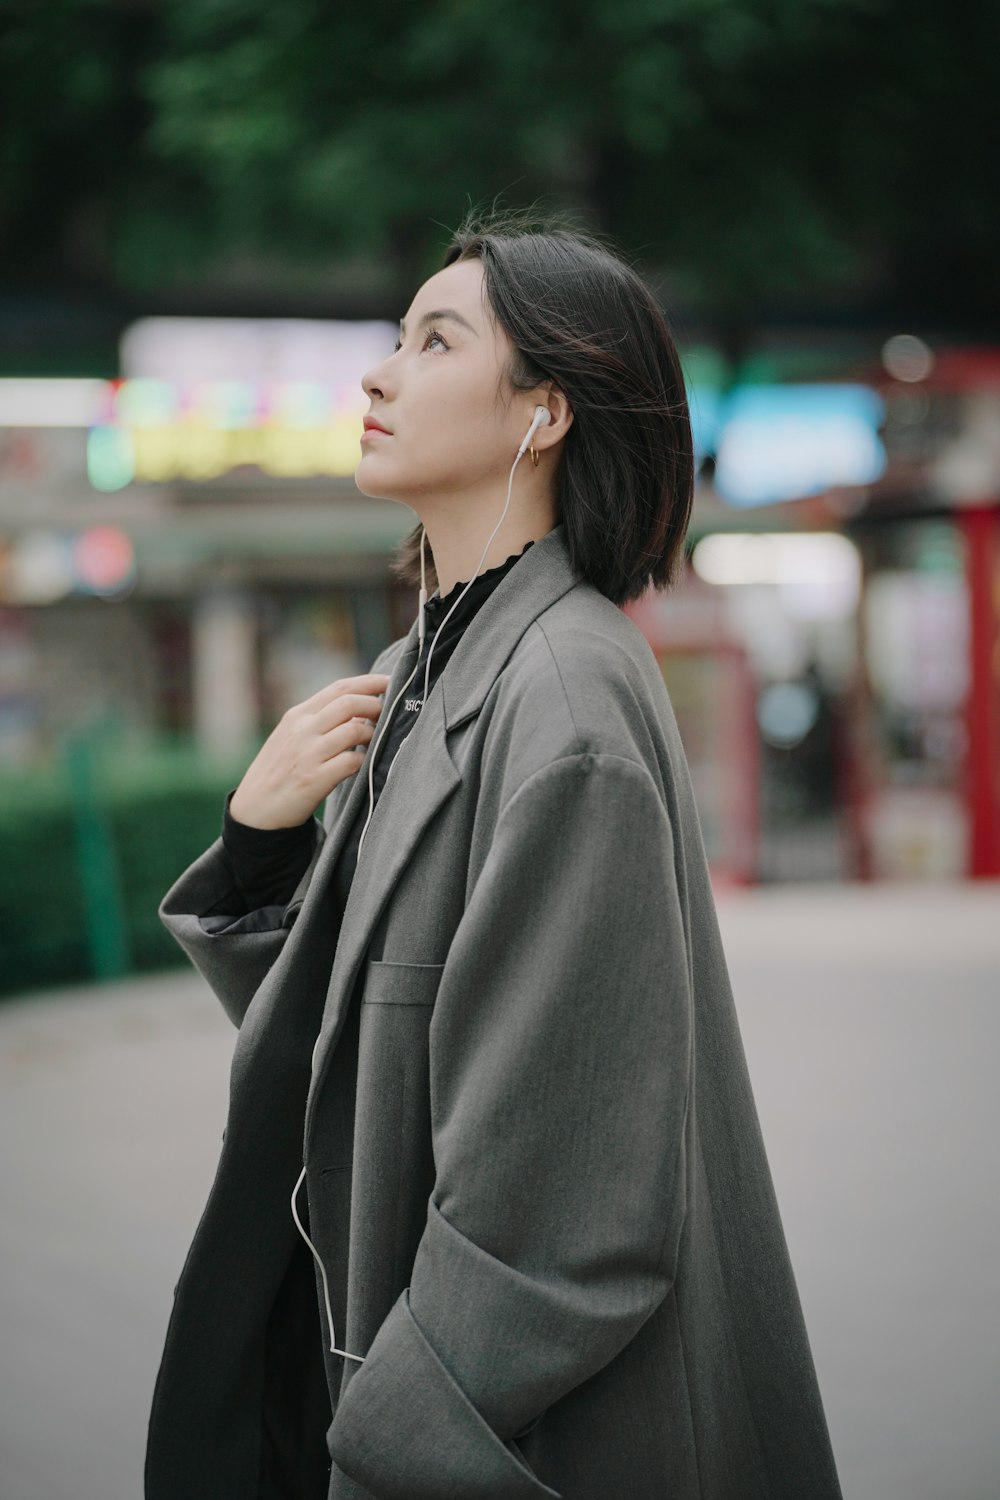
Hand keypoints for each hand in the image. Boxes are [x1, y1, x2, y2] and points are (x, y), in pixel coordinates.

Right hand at [228, 673, 391, 829]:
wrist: (255, 809)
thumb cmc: (279, 770)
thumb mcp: (291, 736)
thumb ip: (319, 720)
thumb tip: (361, 709)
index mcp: (297, 715)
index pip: (339, 688)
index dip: (369, 682)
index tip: (390, 681)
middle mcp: (302, 730)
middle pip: (349, 703)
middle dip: (376, 705)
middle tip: (389, 713)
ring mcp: (307, 754)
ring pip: (354, 730)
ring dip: (374, 734)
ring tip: (377, 740)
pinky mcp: (314, 780)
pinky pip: (351, 762)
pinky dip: (366, 760)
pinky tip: (367, 763)